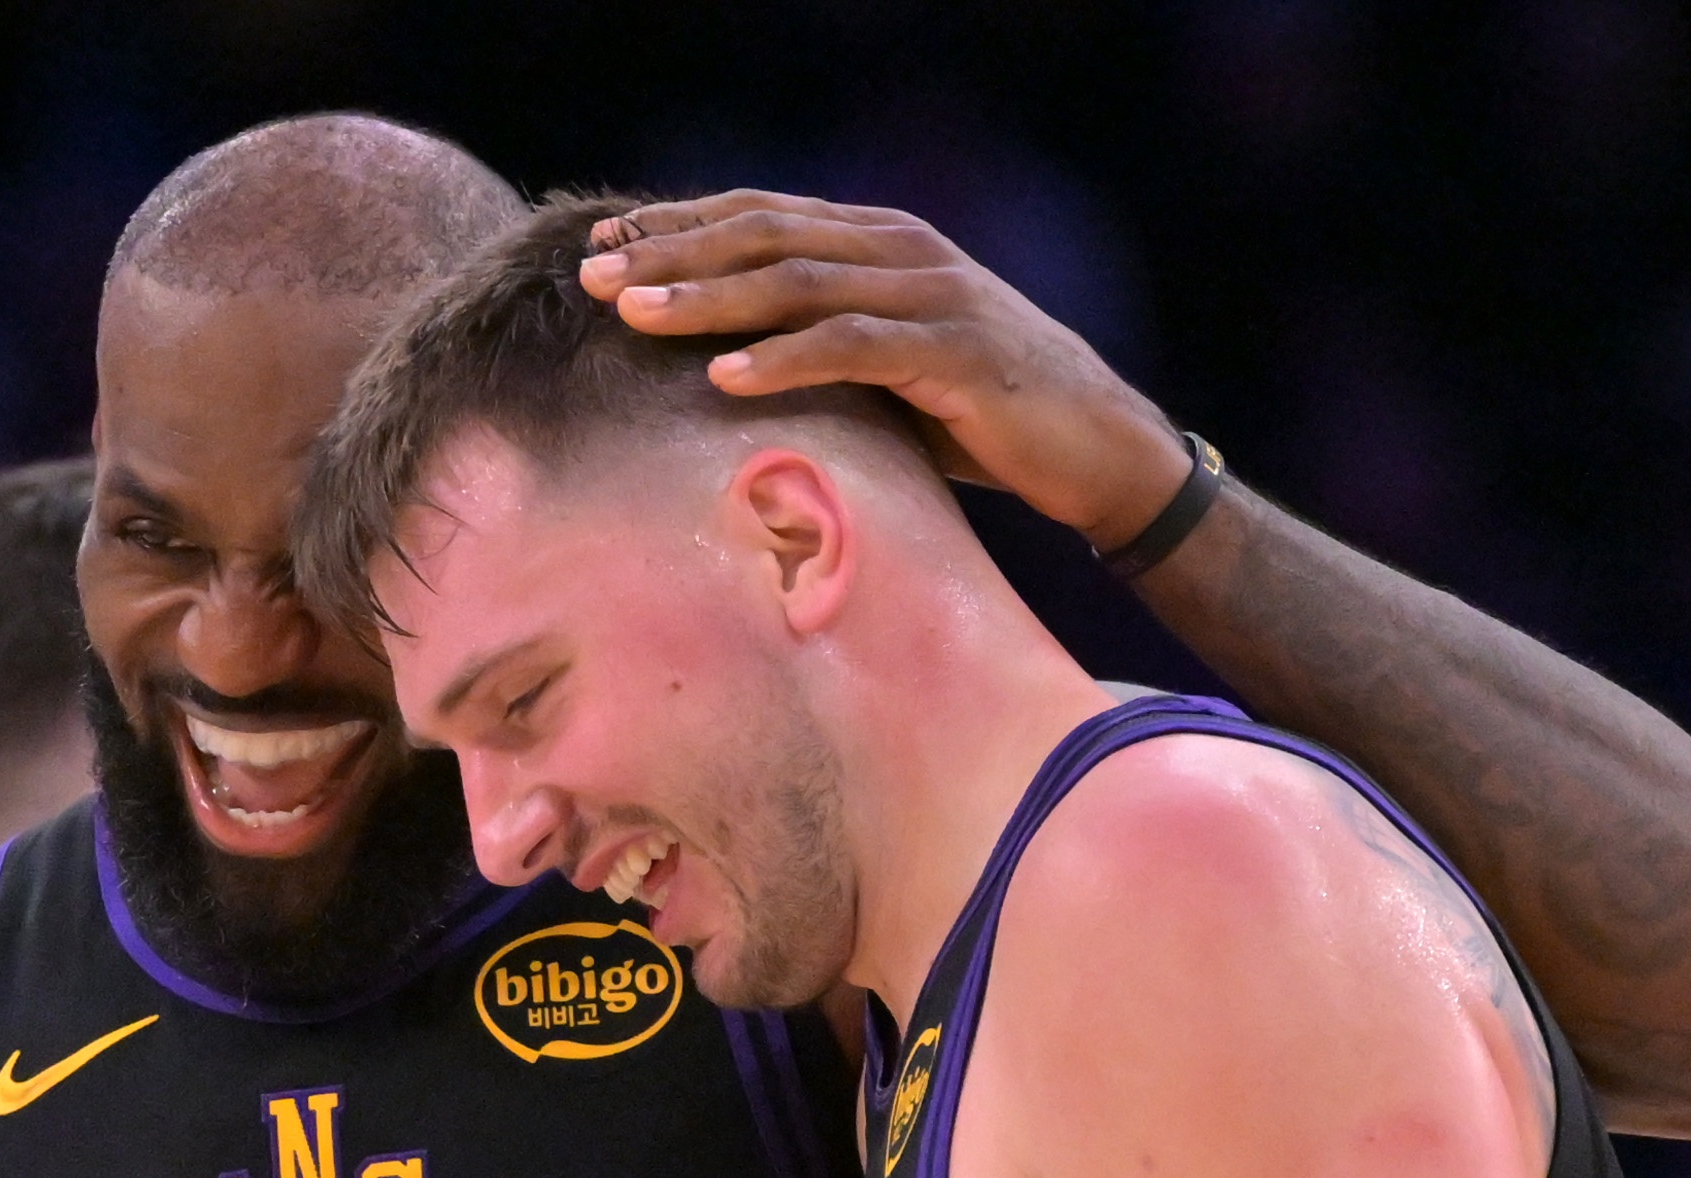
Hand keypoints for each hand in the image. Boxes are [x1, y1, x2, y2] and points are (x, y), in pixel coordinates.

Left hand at [576, 193, 1197, 551]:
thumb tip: (719, 374)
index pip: (760, 216)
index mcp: (879, 241)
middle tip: (592, 271)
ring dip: (710, 298)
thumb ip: (821, 347)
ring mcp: (931, 293)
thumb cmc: (982, 419)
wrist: (1098, 447)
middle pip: (765, 236)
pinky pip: (854, 347)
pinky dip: (785, 359)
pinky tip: (725, 375)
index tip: (602, 242)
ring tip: (633, 315)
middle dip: (673, 251)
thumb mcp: (888, 370)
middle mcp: (901, 249)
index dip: (679, 224)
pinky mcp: (955, 351)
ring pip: (798, 282)